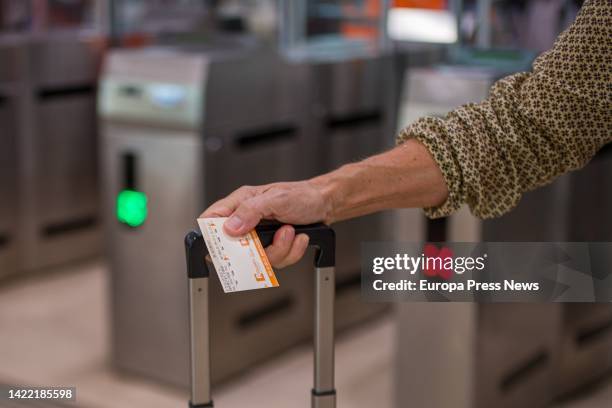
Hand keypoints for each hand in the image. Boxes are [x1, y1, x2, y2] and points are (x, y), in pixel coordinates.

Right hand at [201, 180, 332, 267]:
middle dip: (256, 249)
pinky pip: (276, 261)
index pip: (212, 219)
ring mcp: (261, 236)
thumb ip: (251, 211)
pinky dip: (291, 252)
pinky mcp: (274, 246)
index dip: (210, 235)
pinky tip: (298, 237)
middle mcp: (248, 221)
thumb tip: (230, 227)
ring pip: (258, 258)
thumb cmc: (302, 195)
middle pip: (235, 248)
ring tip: (290, 232)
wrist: (325, 203)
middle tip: (271, 238)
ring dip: (279, 249)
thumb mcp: (276, 199)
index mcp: (241, 203)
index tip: (221, 247)